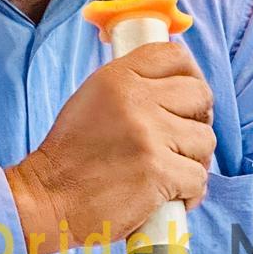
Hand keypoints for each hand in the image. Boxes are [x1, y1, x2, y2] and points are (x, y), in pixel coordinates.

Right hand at [5, 42, 214, 253]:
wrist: (47, 198)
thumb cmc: (71, 155)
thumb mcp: (94, 99)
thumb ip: (130, 85)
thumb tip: (176, 80)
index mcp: (118, 77)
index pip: (174, 55)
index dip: (192, 75)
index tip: (190, 97)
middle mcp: (136, 99)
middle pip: (201, 95)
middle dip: (199, 119)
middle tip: (183, 139)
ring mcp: (149, 135)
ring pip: (205, 139)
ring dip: (194, 160)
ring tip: (171, 172)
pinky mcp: (158, 171)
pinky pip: (199, 178)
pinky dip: (189, 193)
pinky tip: (170, 198)